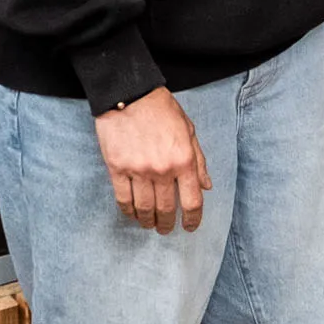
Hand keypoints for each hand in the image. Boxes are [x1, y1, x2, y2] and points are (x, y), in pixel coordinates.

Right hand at [92, 87, 211, 233]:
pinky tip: (132, 214)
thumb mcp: (188, 130)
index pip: (192, 201)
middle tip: (166, 229)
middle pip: (166, 209)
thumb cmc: (162, 109)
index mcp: (183, 160)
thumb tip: (206, 186)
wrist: (128, 93)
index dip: (193, 219)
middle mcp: (162, 169)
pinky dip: (128, 211)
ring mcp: (138, 170)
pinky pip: (123, 199)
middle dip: (167, 224)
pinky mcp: (117, 168)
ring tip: (149, 224)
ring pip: (144, 208)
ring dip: (147, 221)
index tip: (190, 227)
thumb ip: (198, 160)